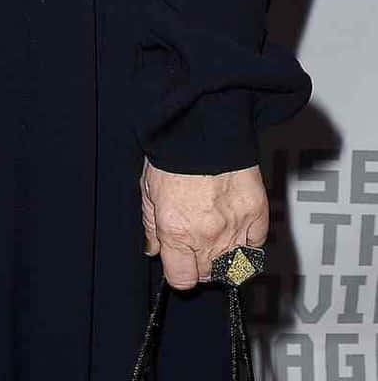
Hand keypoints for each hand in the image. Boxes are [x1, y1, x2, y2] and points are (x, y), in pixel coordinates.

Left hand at [141, 160, 268, 290]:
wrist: (202, 126)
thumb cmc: (172, 152)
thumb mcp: (148, 189)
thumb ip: (151, 225)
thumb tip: (153, 248)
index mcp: (176, 231)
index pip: (182, 279)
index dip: (179, 272)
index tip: (179, 263)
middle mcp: (207, 236)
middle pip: (209, 274)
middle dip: (200, 263)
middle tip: (196, 242)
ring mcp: (235, 228)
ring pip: (235, 267)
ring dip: (225, 257)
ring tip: (216, 236)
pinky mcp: (257, 214)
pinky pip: (256, 246)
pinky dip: (248, 243)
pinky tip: (237, 230)